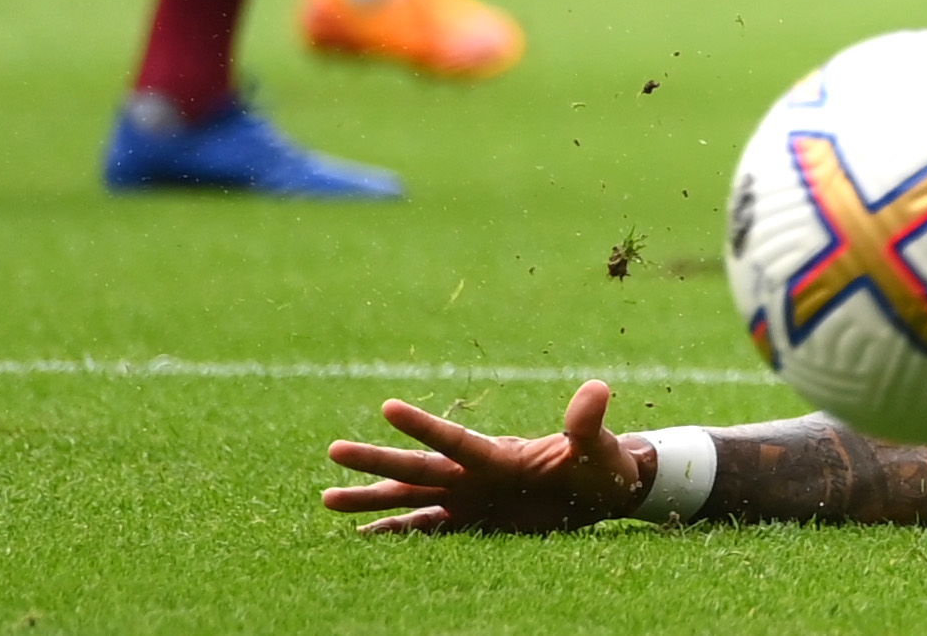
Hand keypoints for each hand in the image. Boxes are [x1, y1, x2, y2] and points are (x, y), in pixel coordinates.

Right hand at [325, 379, 657, 533]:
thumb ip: (588, 423)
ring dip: (371, 499)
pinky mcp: (473, 521)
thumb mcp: (597, 447)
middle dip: (376, 461)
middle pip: (418, 467)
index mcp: (497, 455)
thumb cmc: (600, 465)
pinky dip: (396, 533)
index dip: (423, 426)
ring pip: (411, 497)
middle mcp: (473, 474)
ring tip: (326, 498)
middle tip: (333, 451)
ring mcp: (469, 497)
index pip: (454, 440)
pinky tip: (362, 538)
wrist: (600, 491)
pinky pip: (427, 528)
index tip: (387, 407)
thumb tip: (596, 389)